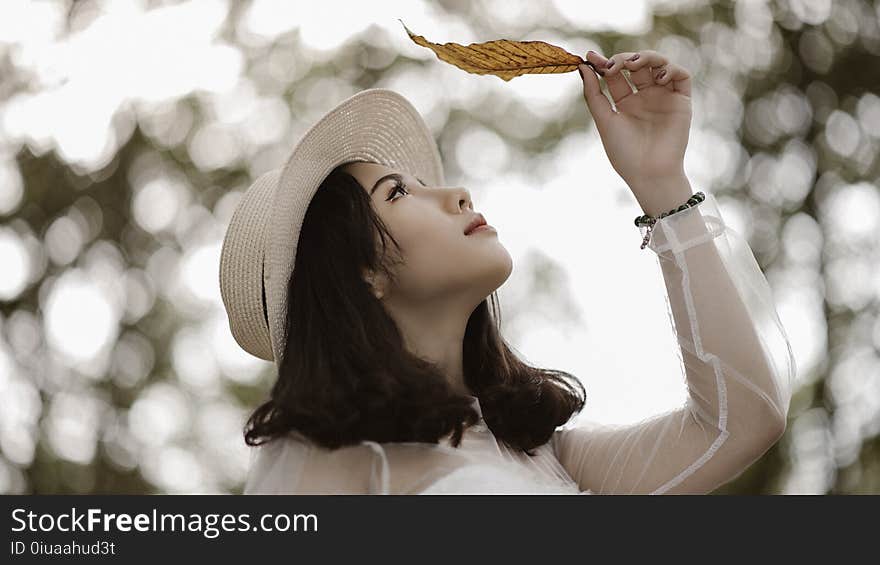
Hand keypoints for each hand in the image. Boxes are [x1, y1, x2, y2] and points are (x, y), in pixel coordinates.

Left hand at [578, 50, 692, 210]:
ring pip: (659, 64)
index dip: (604, 63)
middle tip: (613, 65)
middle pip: (636, 65)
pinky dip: (671, 69)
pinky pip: (682, 76)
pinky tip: (657, 78)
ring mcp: (663, 97)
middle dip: (623, 58)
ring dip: (647, 57)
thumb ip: (593, 94)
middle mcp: (644, 97)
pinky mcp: (681, 101)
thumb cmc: (624, 152)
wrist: (649, 173)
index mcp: (625, 103)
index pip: (615, 75)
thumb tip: (582, 67)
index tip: (590, 57)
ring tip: (633, 64)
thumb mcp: (604, 120)